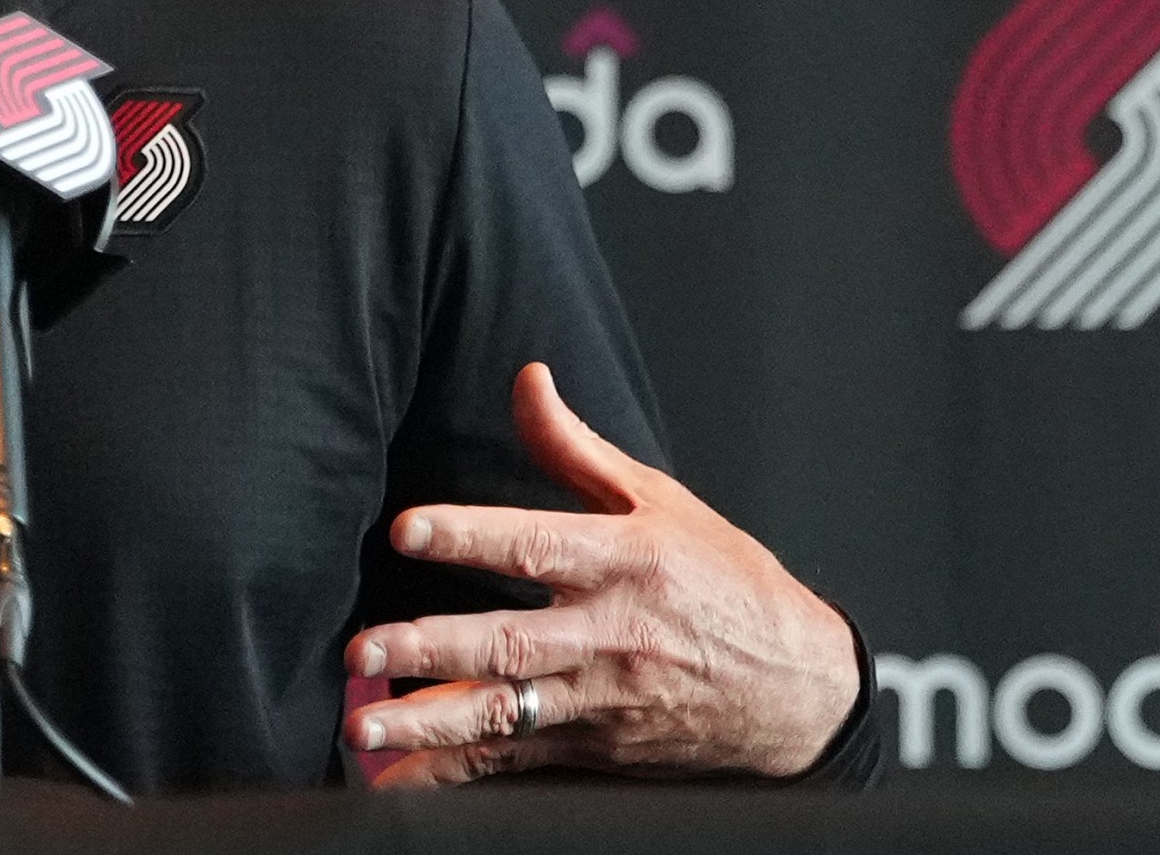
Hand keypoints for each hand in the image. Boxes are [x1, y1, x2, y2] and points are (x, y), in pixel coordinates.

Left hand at [344, 363, 856, 785]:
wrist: (798, 688)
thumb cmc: (725, 582)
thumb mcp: (662, 502)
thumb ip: (577, 447)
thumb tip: (527, 378)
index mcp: (624, 562)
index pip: (536, 545)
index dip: (469, 536)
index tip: (407, 529)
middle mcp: (610, 635)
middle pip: (511, 642)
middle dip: (431, 648)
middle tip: (361, 650)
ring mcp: (601, 700)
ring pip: (506, 714)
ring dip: (430, 723)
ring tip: (364, 728)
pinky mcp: (596, 748)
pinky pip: (518, 762)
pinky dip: (458, 775)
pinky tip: (402, 780)